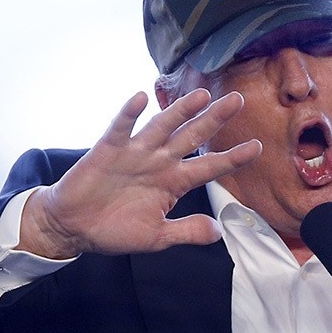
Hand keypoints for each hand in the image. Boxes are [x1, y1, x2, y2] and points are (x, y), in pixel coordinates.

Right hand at [18, 88, 261, 258]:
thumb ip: (186, 232)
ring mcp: (135, 153)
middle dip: (214, 119)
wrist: (74, 227)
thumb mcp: (156, 237)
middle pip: (192, 137)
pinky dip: (130, 114)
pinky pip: (121, 128)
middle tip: (237, 101)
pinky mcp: (108, 150)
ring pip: (162, 126)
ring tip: (200, 95)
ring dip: (180, 110)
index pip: (209, 167)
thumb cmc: (114, 230)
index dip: (232, 157)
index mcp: (173, 183)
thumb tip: (218, 232)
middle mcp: (158, 162)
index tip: (257, 146)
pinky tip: (141, 98)